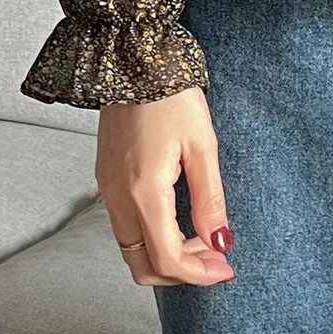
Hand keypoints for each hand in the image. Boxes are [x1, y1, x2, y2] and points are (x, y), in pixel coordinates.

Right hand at [96, 84, 235, 287]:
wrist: (134, 59)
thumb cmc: (171, 96)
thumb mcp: (203, 145)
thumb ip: (210, 199)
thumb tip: (221, 241)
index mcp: (143, 192)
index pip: (167, 259)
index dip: (200, 274)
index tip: (227, 268)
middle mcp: (118, 197)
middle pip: (142, 266)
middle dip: (181, 273)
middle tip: (215, 258)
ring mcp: (107, 188)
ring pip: (131, 249)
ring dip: (165, 255)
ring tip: (202, 236)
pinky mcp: (106, 177)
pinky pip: (124, 226)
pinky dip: (151, 236)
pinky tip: (178, 218)